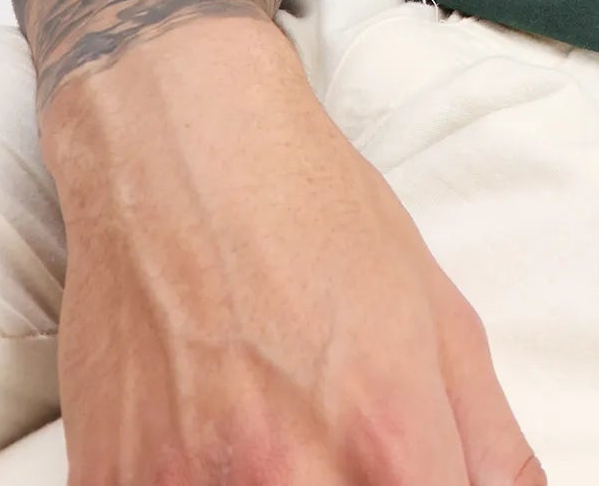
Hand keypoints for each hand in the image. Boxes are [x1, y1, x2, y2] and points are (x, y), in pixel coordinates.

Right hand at [40, 10, 546, 483]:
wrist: (181, 146)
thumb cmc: (314, 214)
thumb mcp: (438, 313)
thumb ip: (488, 442)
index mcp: (387, 438)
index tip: (407, 478)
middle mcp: (286, 475)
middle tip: (335, 451)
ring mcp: (184, 485)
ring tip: (271, 443)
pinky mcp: (110, 481)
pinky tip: (206, 446)